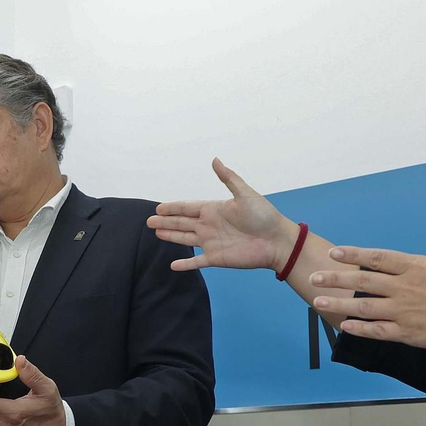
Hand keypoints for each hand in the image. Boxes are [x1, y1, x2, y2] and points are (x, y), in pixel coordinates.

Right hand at [148, 158, 303, 271]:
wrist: (276, 241)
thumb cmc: (264, 215)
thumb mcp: (245, 193)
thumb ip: (228, 178)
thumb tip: (215, 160)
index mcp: (214, 209)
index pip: (187, 207)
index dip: (173, 207)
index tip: (158, 207)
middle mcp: (209, 225)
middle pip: (182, 222)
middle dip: (165, 221)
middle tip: (148, 221)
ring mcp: (211, 242)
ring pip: (185, 239)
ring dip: (171, 236)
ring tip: (156, 233)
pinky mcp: (216, 258)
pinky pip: (197, 262)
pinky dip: (185, 264)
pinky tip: (173, 265)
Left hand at [309, 227, 425, 352]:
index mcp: (418, 266)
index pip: (378, 257)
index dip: (354, 254)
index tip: (335, 252)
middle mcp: (405, 287)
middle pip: (362, 281)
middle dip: (336, 278)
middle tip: (314, 277)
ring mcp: (405, 311)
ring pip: (364, 306)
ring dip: (339, 304)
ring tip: (317, 302)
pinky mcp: (410, 334)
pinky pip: (378, 331)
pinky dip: (359, 330)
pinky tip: (343, 327)